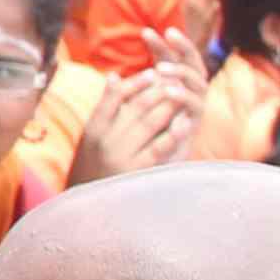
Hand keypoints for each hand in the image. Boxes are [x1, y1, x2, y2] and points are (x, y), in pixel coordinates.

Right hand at [67, 43, 200, 183]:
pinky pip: (159, 147)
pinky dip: (174, 133)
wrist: (93, 206)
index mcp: (94, 129)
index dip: (135, 83)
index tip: (153, 73)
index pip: (114, 98)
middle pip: (135, 108)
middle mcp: (106, 141)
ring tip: (183, 95)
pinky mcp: (138, 171)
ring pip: (150, 123)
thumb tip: (114, 75)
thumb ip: (105, 107)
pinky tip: (186, 122)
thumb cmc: (96, 164)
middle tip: (175, 80)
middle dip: (157, 91)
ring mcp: (122, 156)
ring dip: (169, 106)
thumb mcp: (93, 135)